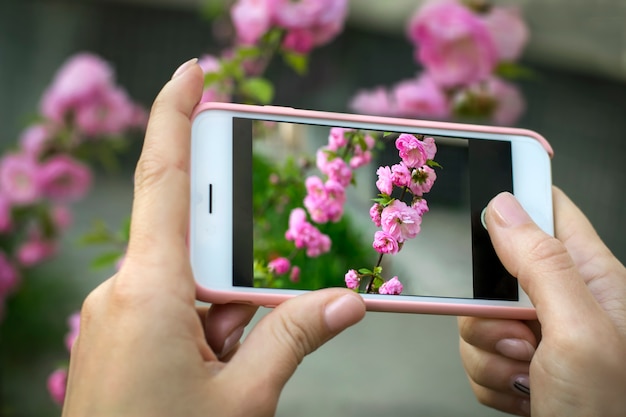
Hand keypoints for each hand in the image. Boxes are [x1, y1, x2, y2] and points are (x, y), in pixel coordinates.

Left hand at [61, 59, 365, 416]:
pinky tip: (228, 367)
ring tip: (243, 365)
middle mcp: (127, 294)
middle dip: (239, 261)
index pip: (163, 179)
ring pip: (192, 284)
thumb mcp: (243, 399)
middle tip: (265, 294)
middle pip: (194, 242)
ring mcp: (122, 318)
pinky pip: (177, 310)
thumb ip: (294, 337)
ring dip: (229, 311)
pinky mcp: (124, 340)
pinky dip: (212, 326)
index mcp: (149, 292)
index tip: (194, 75)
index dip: (176, 116)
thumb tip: (348, 300)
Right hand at [458, 188, 625, 415]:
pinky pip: (475, 355)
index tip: (485, 185)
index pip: (552, 210)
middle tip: (521, 333)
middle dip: (489, 308)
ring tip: (529, 376)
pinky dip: (488, 379)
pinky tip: (523, 396)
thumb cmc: (610, 412)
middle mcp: (565, 304)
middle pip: (495, 272)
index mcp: (594, 279)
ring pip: (477, 320)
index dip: (518, 193)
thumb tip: (504, 209)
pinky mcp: (517, 367)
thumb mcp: (580, 333)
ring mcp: (539, 337)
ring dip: (489, 352)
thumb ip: (542, 266)